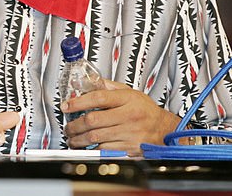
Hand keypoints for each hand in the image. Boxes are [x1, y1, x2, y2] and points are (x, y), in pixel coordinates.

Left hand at [61, 79, 181, 155]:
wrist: (164, 130)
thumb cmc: (145, 110)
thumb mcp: (129, 92)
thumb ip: (106, 86)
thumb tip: (84, 82)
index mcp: (127, 99)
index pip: (98, 98)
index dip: (79, 102)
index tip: (67, 106)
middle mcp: (128, 116)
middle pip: (94, 120)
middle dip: (75, 125)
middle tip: (68, 126)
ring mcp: (128, 133)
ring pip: (96, 137)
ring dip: (79, 139)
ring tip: (72, 138)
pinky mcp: (128, 148)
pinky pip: (104, 150)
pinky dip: (92, 148)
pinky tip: (86, 146)